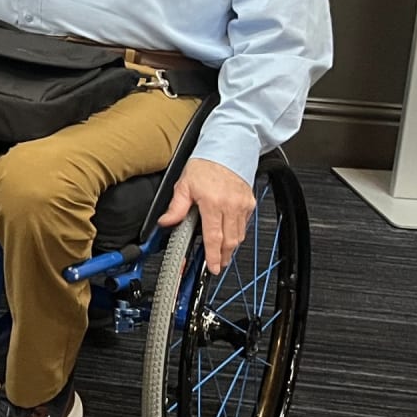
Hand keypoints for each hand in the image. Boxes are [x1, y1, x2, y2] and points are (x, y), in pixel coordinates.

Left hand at [157, 157, 256, 272]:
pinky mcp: (250, 203)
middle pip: (230, 240)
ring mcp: (243, 205)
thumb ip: (176, 207)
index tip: (213, 267)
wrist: (227, 148)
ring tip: (222, 255)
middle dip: (223, 256)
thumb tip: (166, 222)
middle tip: (217, 265)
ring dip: (231, 247)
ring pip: (239, 235)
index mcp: (213, 202)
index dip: (213, 255)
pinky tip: (229, 236)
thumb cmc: (205, 165)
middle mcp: (231, 205)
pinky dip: (237, 233)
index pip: (214, 236)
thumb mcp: (184, 184)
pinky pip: (245, 225)